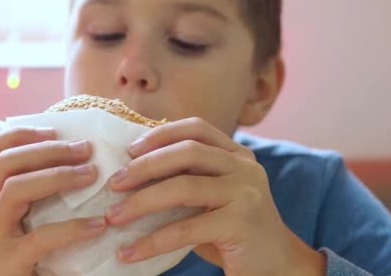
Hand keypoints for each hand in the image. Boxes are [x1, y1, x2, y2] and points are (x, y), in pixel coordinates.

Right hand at [0, 127, 107, 275]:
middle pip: (6, 165)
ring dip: (57, 176)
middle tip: (86, 149)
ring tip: (92, 175)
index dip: (20, 135)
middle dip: (48, 150)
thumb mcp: (23, 225)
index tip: (54, 130)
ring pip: (14, 190)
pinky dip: (73, 228)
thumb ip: (39, 199)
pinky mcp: (6, 264)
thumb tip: (84, 165)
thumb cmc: (21, 262)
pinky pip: (39, 238)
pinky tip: (99, 225)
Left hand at [105, 118, 324, 274]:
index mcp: (238, 155)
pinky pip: (186, 228)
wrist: (277, 265)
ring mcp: (245, 193)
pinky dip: (152, 241)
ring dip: (141, 202)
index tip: (130, 150)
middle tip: (113, 183)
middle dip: (144, 166)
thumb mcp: (213, 197)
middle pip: (188, 151)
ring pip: (183, 187)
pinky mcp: (240, 223)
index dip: (161, 134)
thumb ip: (188, 179)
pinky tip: (130, 252)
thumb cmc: (234, 231)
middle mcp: (245, 167)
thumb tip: (132, 172)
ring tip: (113, 217)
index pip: (197, 128)